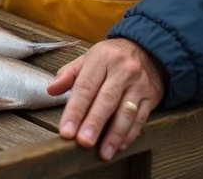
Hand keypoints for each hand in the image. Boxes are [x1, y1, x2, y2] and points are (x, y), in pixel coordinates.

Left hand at [47, 38, 164, 160]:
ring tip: (103, 152)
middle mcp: (121, 70)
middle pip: (106, 100)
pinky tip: (119, 146)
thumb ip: (69, 74)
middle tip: (83, 142)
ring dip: (114, 135)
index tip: (66, 130)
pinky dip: (129, 134)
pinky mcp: (151, 97)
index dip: (75, 110)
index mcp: (101, 58)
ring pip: (126, 112)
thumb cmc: (112, 57)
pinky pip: (140, 118)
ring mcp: (138, 84)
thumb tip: (51, 89)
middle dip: (93, 123)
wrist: (148, 50)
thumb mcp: (88, 57)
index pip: (85, 87)